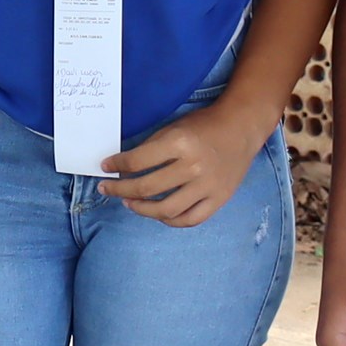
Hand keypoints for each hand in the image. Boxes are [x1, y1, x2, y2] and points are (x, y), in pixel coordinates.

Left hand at [100, 99, 271, 226]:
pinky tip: (158, 214)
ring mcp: (207, 186)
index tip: (105, 167)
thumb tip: (123, 167)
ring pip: (166, 210)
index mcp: (179, 143)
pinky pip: (190, 219)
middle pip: (147, 188)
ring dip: (142, 209)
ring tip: (130, 203)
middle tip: (107, 189)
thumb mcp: (174, 127)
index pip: (137, 161)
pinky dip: (171, 220)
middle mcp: (193, 167)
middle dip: (120, 190)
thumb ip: (151, 148)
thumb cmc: (204, 125)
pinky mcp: (219, 199)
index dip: (116, 166)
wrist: (241, 127)